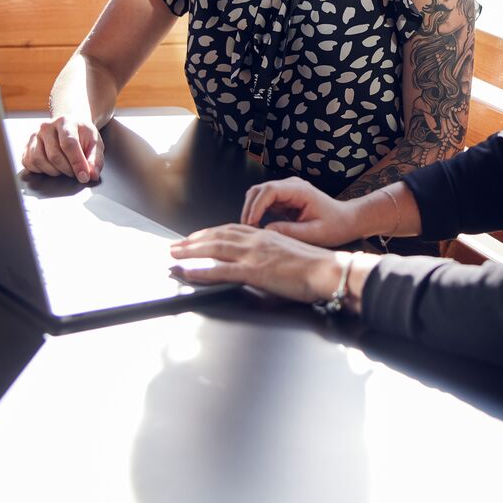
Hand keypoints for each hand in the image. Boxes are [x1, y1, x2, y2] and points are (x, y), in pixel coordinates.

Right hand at [22, 114, 102, 182]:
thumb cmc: (82, 136)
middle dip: (68, 169)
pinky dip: (42, 171)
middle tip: (75, 171)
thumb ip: (95, 160)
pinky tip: (52, 166)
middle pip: (54, 155)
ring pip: (39, 161)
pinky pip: (30, 164)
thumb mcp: (95, 143)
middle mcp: (46, 126)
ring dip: (55, 171)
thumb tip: (91, 176)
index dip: (77, 163)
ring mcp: (34, 136)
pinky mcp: (26, 146)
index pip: (69, 144)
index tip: (84, 177)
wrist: (69, 127)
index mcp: (65, 121)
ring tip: (64, 168)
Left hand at [170, 224, 340, 303]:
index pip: (231, 229)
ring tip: (173, 255)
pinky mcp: (254, 271)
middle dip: (194, 240)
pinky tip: (188, 273)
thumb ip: (273, 253)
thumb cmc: (316, 266)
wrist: (329, 270)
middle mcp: (257, 240)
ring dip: (191, 251)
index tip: (196, 236)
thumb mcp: (290, 252)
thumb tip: (264, 260)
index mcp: (266, 235)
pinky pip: (221, 270)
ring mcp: (254, 254)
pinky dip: (201, 271)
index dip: (211, 232)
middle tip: (176, 245)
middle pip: (218, 235)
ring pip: (215, 248)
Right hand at [240, 176, 368, 247]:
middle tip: (247, 230)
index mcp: (300, 190)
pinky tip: (257, 228)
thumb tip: (266, 231)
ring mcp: (287, 192)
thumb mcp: (315, 234)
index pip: (270, 190)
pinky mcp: (284, 200)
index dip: (257, 205)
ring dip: (251, 210)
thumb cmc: (336, 226)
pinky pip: (264, 203)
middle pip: (259, 190)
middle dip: (250, 208)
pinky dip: (257, 213)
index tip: (252, 223)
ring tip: (251, 231)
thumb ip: (290, 232)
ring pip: (258, 195)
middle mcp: (291, 186)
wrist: (347, 221)